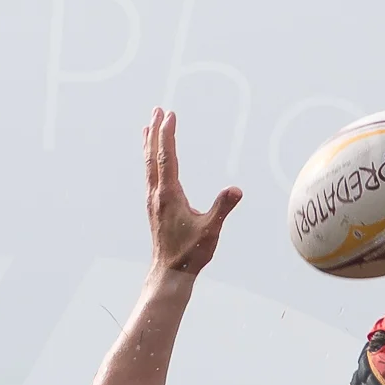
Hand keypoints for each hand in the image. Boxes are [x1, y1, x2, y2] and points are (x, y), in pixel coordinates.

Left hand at [145, 108, 240, 276]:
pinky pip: (150, 176)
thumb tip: (236, 190)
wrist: (169, 273)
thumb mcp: (211, 231)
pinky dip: (150, 160)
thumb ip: (222, 208)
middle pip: (153, 156)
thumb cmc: (190, 254)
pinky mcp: (154, 207)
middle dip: (155, 132)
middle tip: (156, 110)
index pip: (167, 158)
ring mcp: (153, 201)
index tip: (169, 115)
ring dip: (149, 144)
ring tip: (148, 126)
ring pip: (148, 165)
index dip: (168, 135)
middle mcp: (157, 195)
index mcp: (169, 195)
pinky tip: (152, 159)